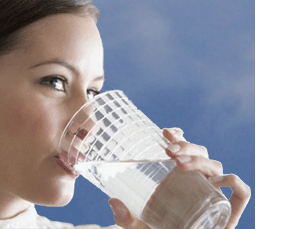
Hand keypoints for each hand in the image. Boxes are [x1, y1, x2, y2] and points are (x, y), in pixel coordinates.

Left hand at [108, 128, 250, 228]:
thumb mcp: (142, 225)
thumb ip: (127, 218)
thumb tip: (112, 202)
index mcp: (182, 178)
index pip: (186, 149)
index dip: (179, 137)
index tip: (164, 132)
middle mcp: (200, 181)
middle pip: (201, 153)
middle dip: (186, 147)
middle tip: (169, 150)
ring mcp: (215, 193)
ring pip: (216, 166)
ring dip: (200, 160)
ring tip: (180, 164)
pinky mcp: (227, 209)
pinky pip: (241, 192)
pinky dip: (234, 182)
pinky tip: (216, 181)